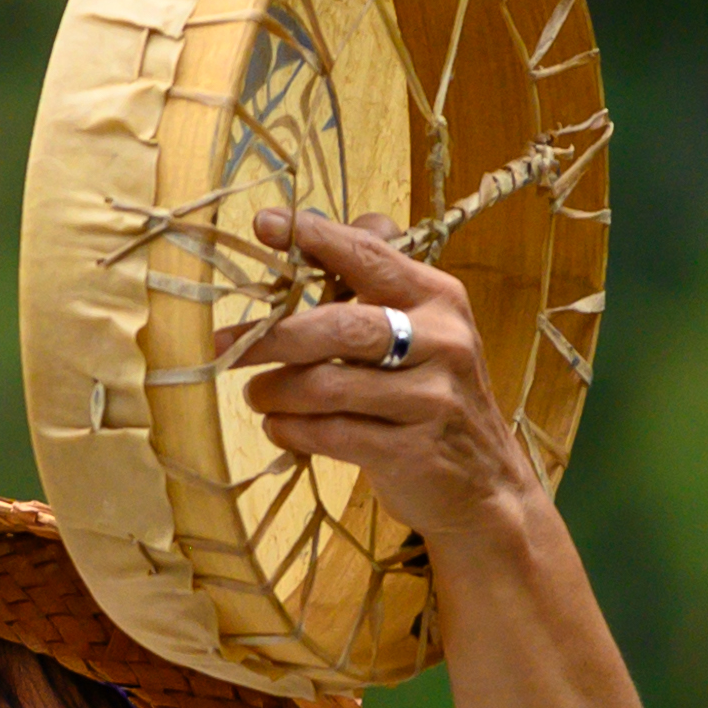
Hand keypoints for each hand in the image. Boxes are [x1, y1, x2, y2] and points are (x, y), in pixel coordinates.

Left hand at [232, 206, 543, 550]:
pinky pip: (331, 433)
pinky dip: (291, 429)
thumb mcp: (422, 331)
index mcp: (438, 299)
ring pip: (326, 385)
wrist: (485, 484)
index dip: (315, 238)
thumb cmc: (433, 396)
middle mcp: (442, 341)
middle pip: (337, 327)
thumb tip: (304, 223)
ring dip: (275, 390)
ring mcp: (431, 398)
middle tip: (222, 346)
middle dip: (271, 336)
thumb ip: (370, 281)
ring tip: (257, 393)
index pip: (370, 256)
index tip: (263, 224)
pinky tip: (278, 427)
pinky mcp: (412, 450)